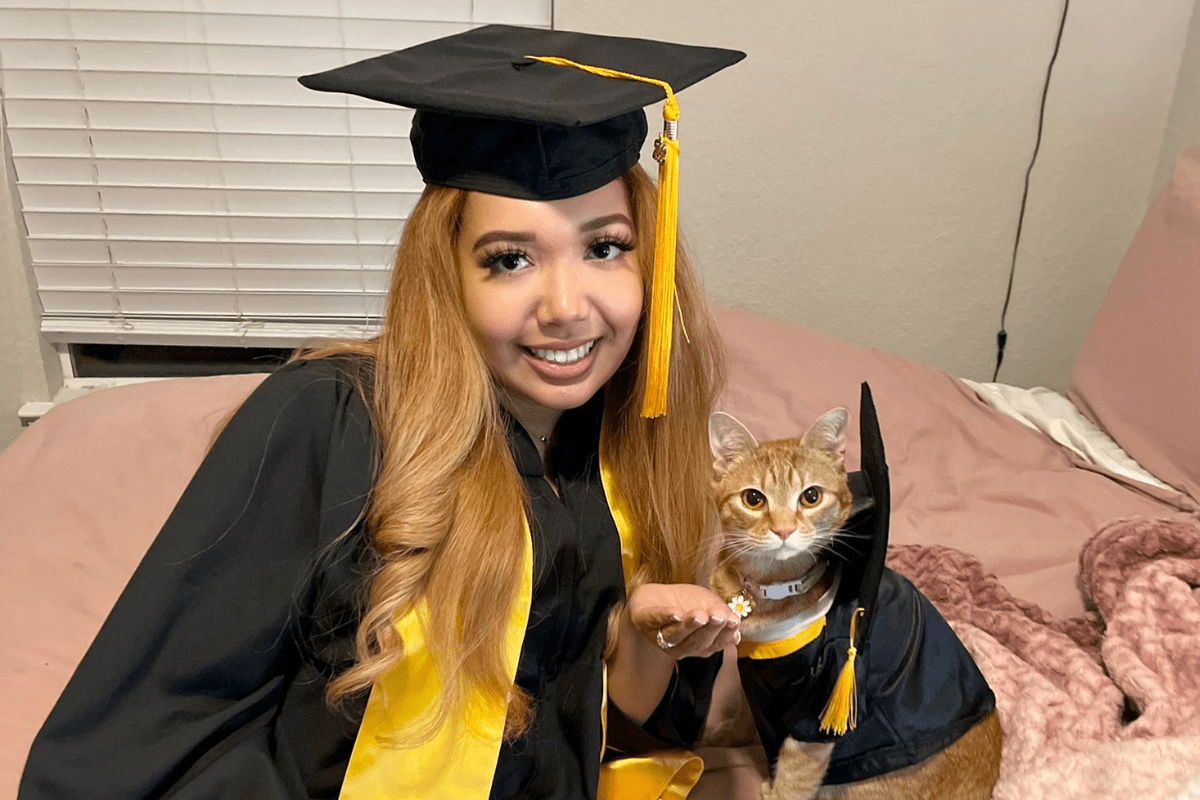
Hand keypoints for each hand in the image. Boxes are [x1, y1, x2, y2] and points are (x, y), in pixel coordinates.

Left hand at [626, 583, 740, 658]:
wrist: (655, 594)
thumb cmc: (684, 603)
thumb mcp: (708, 605)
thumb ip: (723, 617)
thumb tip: (737, 633)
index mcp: (697, 645)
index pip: (714, 644)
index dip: (724, 634)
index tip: (732, 621)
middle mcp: (679, 646)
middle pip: (696, 643)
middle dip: (709, 629)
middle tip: (718, 616)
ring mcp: (660, 636)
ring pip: (675, 635)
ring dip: (688, 625)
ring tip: (699, 615)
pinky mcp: (644, 621)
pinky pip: (656, 620)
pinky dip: (665, 617)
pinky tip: (676, 613)